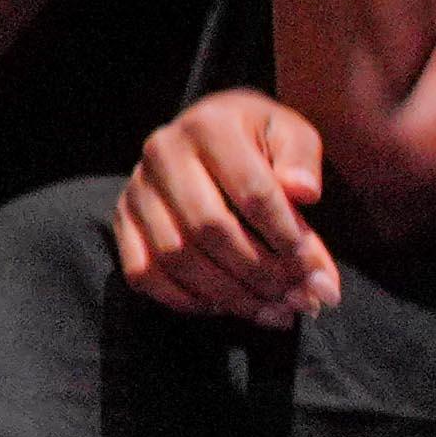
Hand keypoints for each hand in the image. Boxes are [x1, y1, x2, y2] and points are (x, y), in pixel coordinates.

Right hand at [113, 86, 341, 324]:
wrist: (205, 131)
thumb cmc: (256, 139)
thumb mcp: (289, 134)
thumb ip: (302, 163)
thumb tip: (304, 194)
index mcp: (211, 126)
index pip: (252, 192)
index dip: (286, 238)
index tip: (314, 269)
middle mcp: (163, 153)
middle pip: (209, 229)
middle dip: (259, 273)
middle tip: (298, 299)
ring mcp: (136, 189)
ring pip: (176, 257)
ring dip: (229, 295)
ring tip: (273, 311)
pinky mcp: (121, 220)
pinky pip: (143, 273)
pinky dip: (184, 300)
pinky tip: (225, 307)